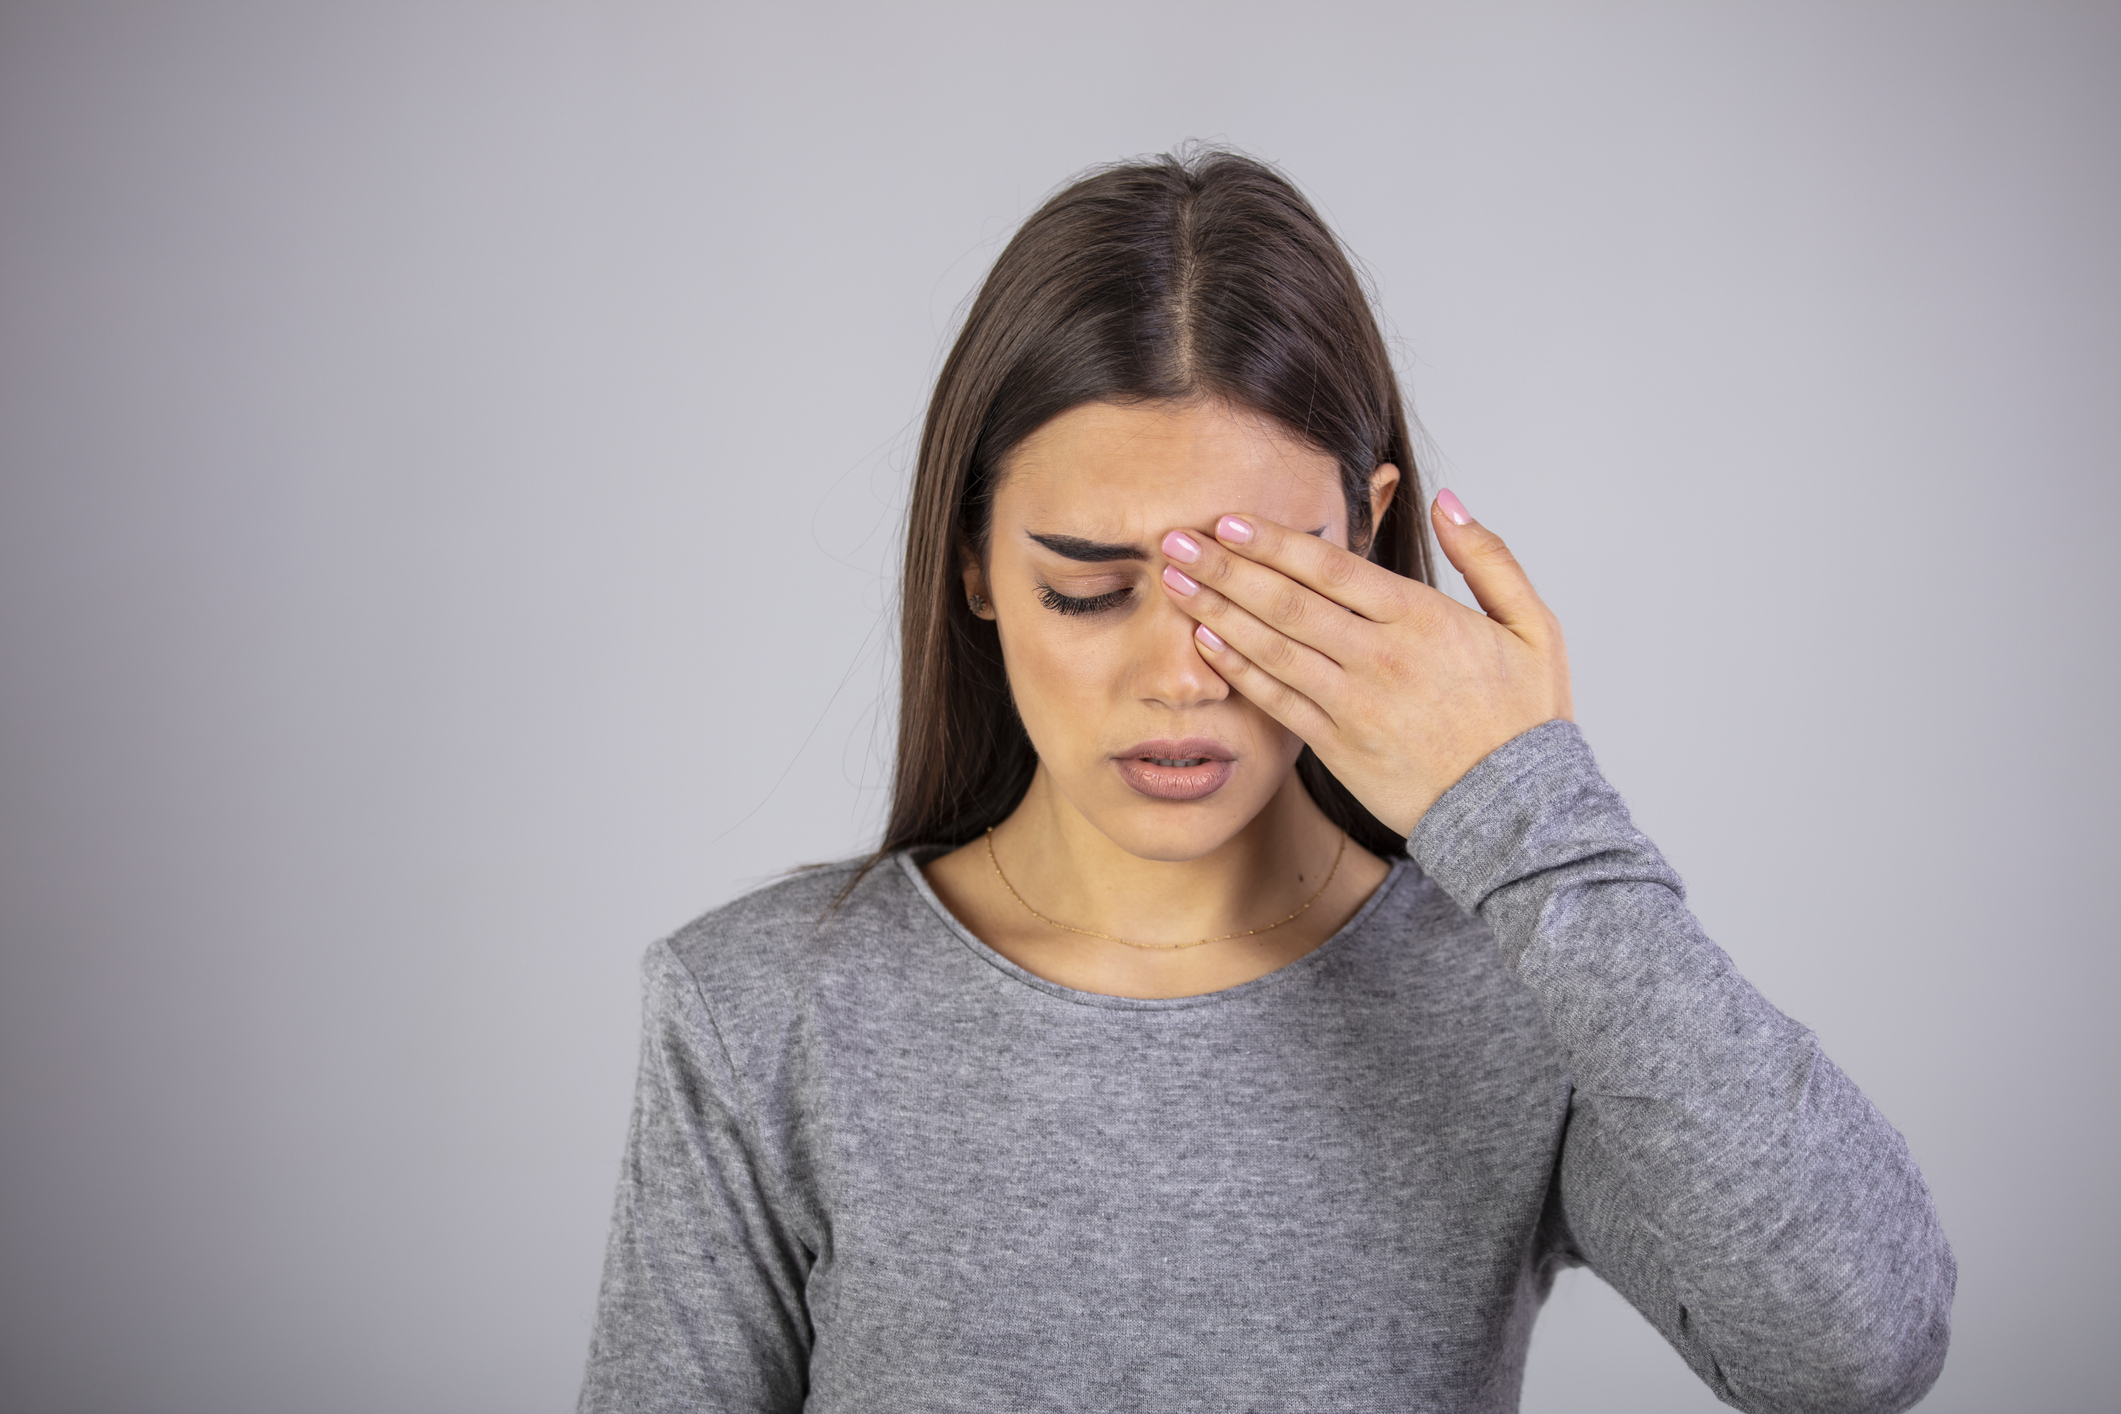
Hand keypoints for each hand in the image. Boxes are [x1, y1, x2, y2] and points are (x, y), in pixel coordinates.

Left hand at [1157, 490, 1572, 836]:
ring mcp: (1354, 705)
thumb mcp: (1534, 627)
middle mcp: (1381, 659)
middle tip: (1175, 538)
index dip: (1273, 542)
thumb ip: (1489, 557)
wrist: (1518, 813)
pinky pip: (1276, 699)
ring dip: (1215, 610)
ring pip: (1271, 647)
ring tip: (1174, 580)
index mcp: (1424, 620)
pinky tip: (1203, 640)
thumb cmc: (1525, 719)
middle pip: (1286, 602)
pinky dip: (1237, 668)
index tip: (1229, 519)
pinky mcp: (1337, 746)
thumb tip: (1448, 500)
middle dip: (1224, 566)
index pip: (1332, 568)